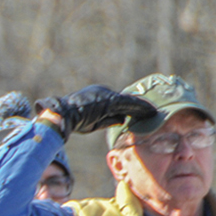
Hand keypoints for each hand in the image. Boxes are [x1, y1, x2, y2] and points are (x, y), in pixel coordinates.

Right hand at [34, 86, 157, 137]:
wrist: (61, 115)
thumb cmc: (71, 121)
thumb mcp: (92, 123)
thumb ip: (108, 120)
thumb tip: (122, 120)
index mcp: (95, 96)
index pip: (116, 103)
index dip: (129, 109)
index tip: (138, 113)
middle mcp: (102, 92)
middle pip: (124, 100)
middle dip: (137, 107)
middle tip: (150, 111)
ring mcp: (107, 95)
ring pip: (128, 101)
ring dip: (142, 107)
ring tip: (154, 112)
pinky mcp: (111, 100)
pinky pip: (129, 104)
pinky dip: (141, 108)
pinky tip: (151, 111)